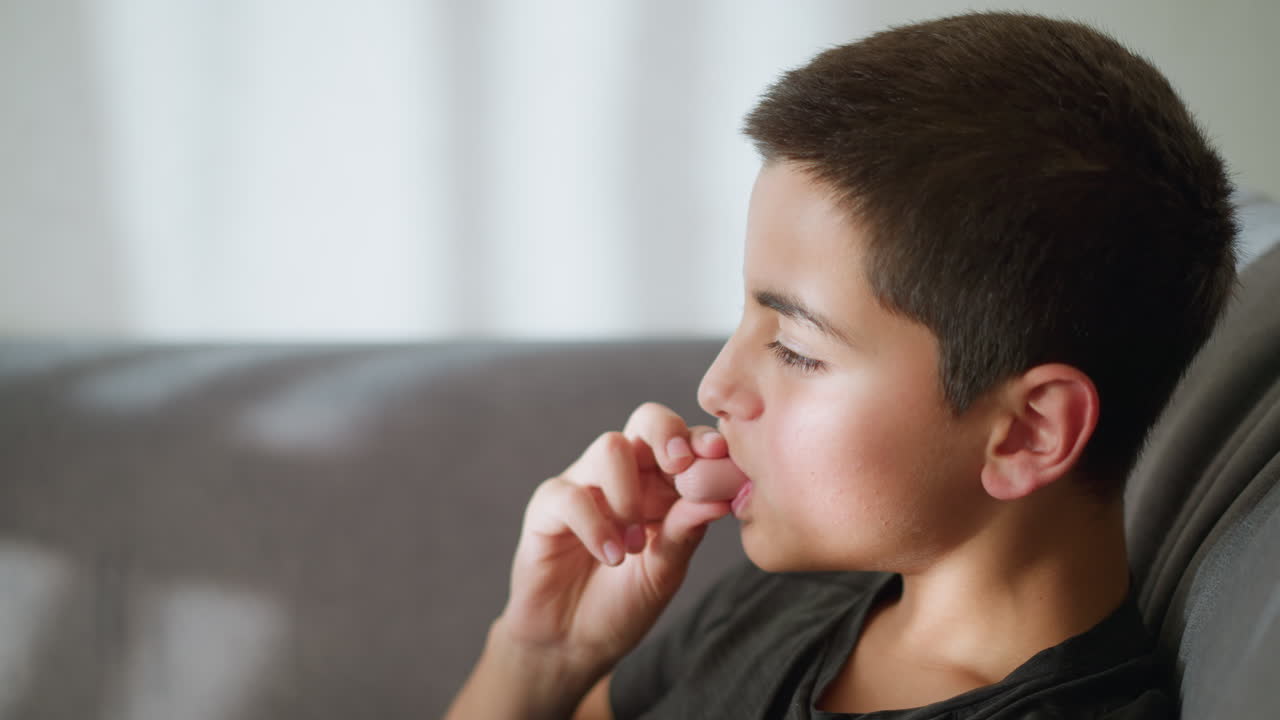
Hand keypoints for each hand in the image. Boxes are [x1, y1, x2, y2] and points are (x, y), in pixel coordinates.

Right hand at [492, 402, 746, 682]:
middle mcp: (624, 474)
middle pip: (646, 419)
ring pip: (610, 447)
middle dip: (667, 433)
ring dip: (630, 494)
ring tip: (635, 546)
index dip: (702, 440)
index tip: (718, 456)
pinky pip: (572, 495)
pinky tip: (611, 558)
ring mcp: (584, 485)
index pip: (684, 440)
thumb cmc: (624, 602)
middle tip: (679, 467)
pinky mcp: (547, 507)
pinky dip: (597, 526)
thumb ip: (687, 531)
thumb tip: (720, 496)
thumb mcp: (667, 569)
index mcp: (661, 483)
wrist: (574, 642)